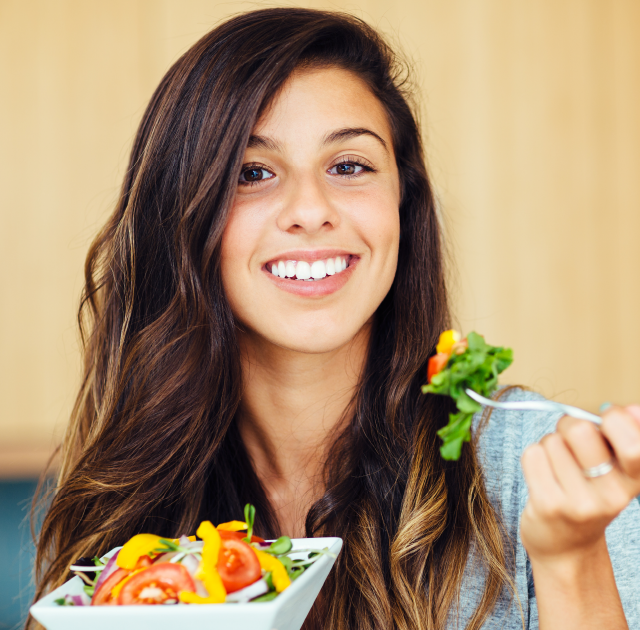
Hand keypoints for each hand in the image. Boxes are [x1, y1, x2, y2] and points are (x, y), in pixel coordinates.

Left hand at [520, 404, 639, 561]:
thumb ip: (622, 437)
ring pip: (551, 441)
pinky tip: (542, 477)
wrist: (566, 547)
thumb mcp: (614, 470)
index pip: (634, 442)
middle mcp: (612, 495)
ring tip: (557, 468)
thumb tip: (632, 409)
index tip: (605, 421)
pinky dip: (533, 459)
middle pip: (580, 430)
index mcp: (635, 480)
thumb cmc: (587, 495)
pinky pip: (533, 455)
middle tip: (569, 441)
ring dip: (549, 447)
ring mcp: (580, 503)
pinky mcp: (549, 506)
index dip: (614, 419)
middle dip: (568, 426)